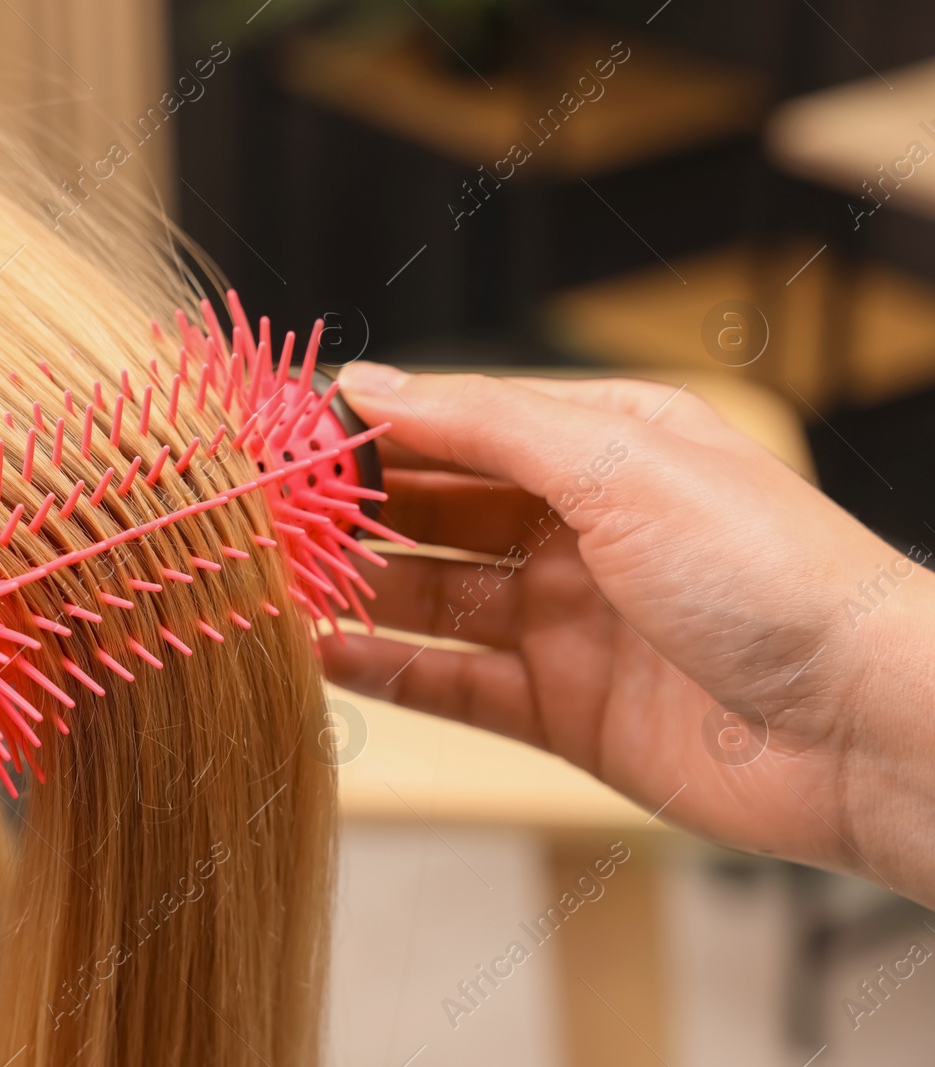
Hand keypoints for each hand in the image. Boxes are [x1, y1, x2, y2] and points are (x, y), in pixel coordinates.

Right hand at [325, 363, 934, 904]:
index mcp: (604, 446)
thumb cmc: (768, 571)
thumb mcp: (618, 461)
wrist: (861, 728)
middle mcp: (580, 528)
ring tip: (275, 580)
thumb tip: (371, 383)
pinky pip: (454, 680)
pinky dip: (388, 668)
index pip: (460, 424)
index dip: (372, 427)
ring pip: (435, 595)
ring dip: (359, 587)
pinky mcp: (563, 708)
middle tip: (263, 512)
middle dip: (354, 507)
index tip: (284, 432)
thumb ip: (484, 423)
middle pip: (438, 509)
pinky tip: (324, 649)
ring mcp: (569, 621)